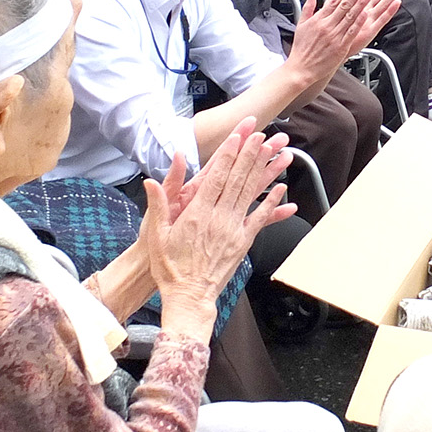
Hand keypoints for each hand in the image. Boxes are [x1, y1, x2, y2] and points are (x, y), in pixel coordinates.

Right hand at [139, 124, 294, 339]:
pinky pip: (260, 219)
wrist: (188, 297)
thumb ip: (158, 204)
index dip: (229, 154)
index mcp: (197, 213)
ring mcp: (233, 230)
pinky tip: (280, 188)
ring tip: (275, 152)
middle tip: (261, 134)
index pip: (216, 176)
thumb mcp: (156, 234)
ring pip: (251, 193)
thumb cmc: (170, 267)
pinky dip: (272, 203)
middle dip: (250, 154)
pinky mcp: (243, 242)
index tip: (238, 136)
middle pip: (238, 179)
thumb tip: (150, 180)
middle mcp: (218, 218)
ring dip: (264, 171)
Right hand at [286, 0, 411, 78]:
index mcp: (318, 19)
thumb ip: (308, 7)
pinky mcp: (340, 47)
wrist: (301, 68)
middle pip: (344, 5)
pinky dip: (359, 22)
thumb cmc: (302, 48)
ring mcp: (335, 36)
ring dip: (361, 3)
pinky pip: (351, 32)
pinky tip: (366, 14)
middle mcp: (327, 25)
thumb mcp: (301, 24)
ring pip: (350, 16)